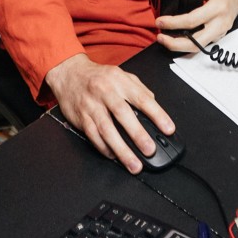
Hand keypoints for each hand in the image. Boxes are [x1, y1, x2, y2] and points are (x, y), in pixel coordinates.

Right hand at [44, 54, 173, 173]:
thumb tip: (154, 105)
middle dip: (138, 135)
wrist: (69, 73)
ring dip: (121, 150)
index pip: (142, 98)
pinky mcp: (81, 117)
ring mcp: (92, 105)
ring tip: (134, 164)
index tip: (168, 128)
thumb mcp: (121, 75)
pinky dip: (104, 148)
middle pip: (123, 115)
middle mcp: (105, 92)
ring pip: (107, 130)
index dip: (157, 114)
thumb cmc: (98, 77)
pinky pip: (93, 136)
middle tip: (150, 150)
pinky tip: (114, 156)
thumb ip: (138, 89)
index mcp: (120, 81)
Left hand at [155, 0, 237, 53]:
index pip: (192, 20)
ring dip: (179, 47)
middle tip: (161, 37)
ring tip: (166, 40)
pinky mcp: (219, 36)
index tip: (160, 22)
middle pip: (196, 43)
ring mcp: (221, 32)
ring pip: (198, 48)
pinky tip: (177, 39)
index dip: (173, 23)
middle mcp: (220, 23)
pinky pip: (202, 44)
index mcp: (218, 7)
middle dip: (174, 44)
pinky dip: (187, 44)